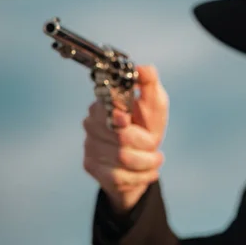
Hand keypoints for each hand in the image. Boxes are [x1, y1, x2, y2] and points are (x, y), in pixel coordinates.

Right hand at [83, 65, 168, 212]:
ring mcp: (90, 145)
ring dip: (147, 161)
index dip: (118, 114)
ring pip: (122, 158)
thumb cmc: (148, 124)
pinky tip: (151, 171)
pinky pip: (119, 177)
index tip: (127, 118)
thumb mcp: (155, 102)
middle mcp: (92, 123)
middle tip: (154, 143)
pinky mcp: (92, 167)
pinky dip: (142, 176)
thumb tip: (143, 68)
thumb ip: (150, 84)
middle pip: (119, 137)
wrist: (143, 157)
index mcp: (106, 103)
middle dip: (145, 142)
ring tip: (155, 158)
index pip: (105, 109)